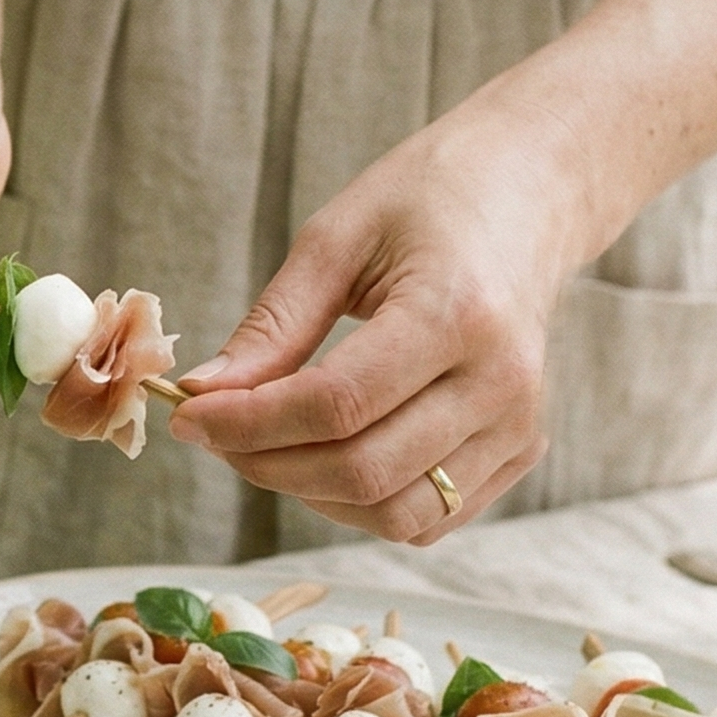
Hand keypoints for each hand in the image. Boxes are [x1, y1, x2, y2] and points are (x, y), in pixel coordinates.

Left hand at [166, 118, 573, 543]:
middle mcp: (502, 382)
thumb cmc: (427, 202)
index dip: (248, 424)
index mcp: (457, 313)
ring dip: (312, 494)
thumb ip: (272, 327)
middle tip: (216, 433)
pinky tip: (328, 455)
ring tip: (268, 446)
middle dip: (267, 464)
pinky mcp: (522, 452)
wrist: (528, 197)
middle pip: (364, 471)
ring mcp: (519, 426)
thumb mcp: (336, 238)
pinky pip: (428, 519)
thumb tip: (203, 396)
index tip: (188, 416)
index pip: (336, 405)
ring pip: (396, 514)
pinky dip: (362, 504)